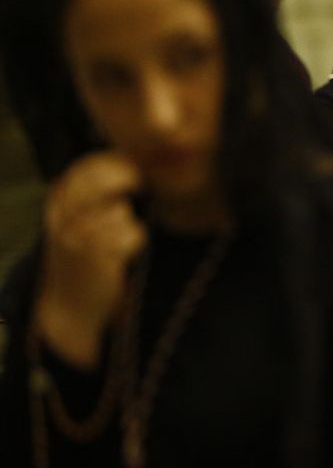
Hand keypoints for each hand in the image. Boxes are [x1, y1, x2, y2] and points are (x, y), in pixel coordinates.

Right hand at [34, 152, 147, 368]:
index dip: (115, 162)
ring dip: (130, 223)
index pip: (84, 168)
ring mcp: (80, 238)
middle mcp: (64, 219)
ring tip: (118, 239)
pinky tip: (124, 254)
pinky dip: (136, 242)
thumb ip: (96, 193)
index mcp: (57, 205)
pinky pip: (133, 234)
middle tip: (140, 185)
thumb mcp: (77, 221)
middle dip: (128, 179)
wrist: (70, 306)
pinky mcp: (100, 258)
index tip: (135, 164)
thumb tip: (134, 161)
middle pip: (102, 183)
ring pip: (121, 212)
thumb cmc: (82, 256)